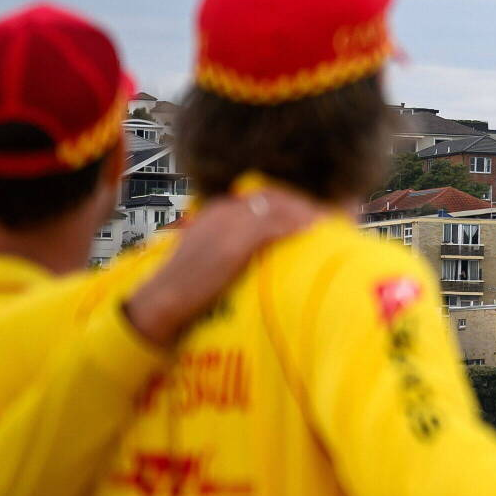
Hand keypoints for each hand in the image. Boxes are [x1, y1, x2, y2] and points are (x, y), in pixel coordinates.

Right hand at [125, 189, 322, 348]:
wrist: (163, 299)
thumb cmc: (187, 287)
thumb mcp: (213, 257)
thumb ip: (238, 248)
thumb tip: (266, 254)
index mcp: (219, 211)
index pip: (262, 196)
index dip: (290, 201)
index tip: (312, 208)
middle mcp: (224, 211)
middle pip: (273, 197)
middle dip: (303, 203)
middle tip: (332, 210)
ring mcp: (228, 224)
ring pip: (276, 208)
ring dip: (306, 212)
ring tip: (331, 218)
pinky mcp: (233, 243)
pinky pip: (271, 226)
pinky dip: (295, 225)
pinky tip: (314, 228)